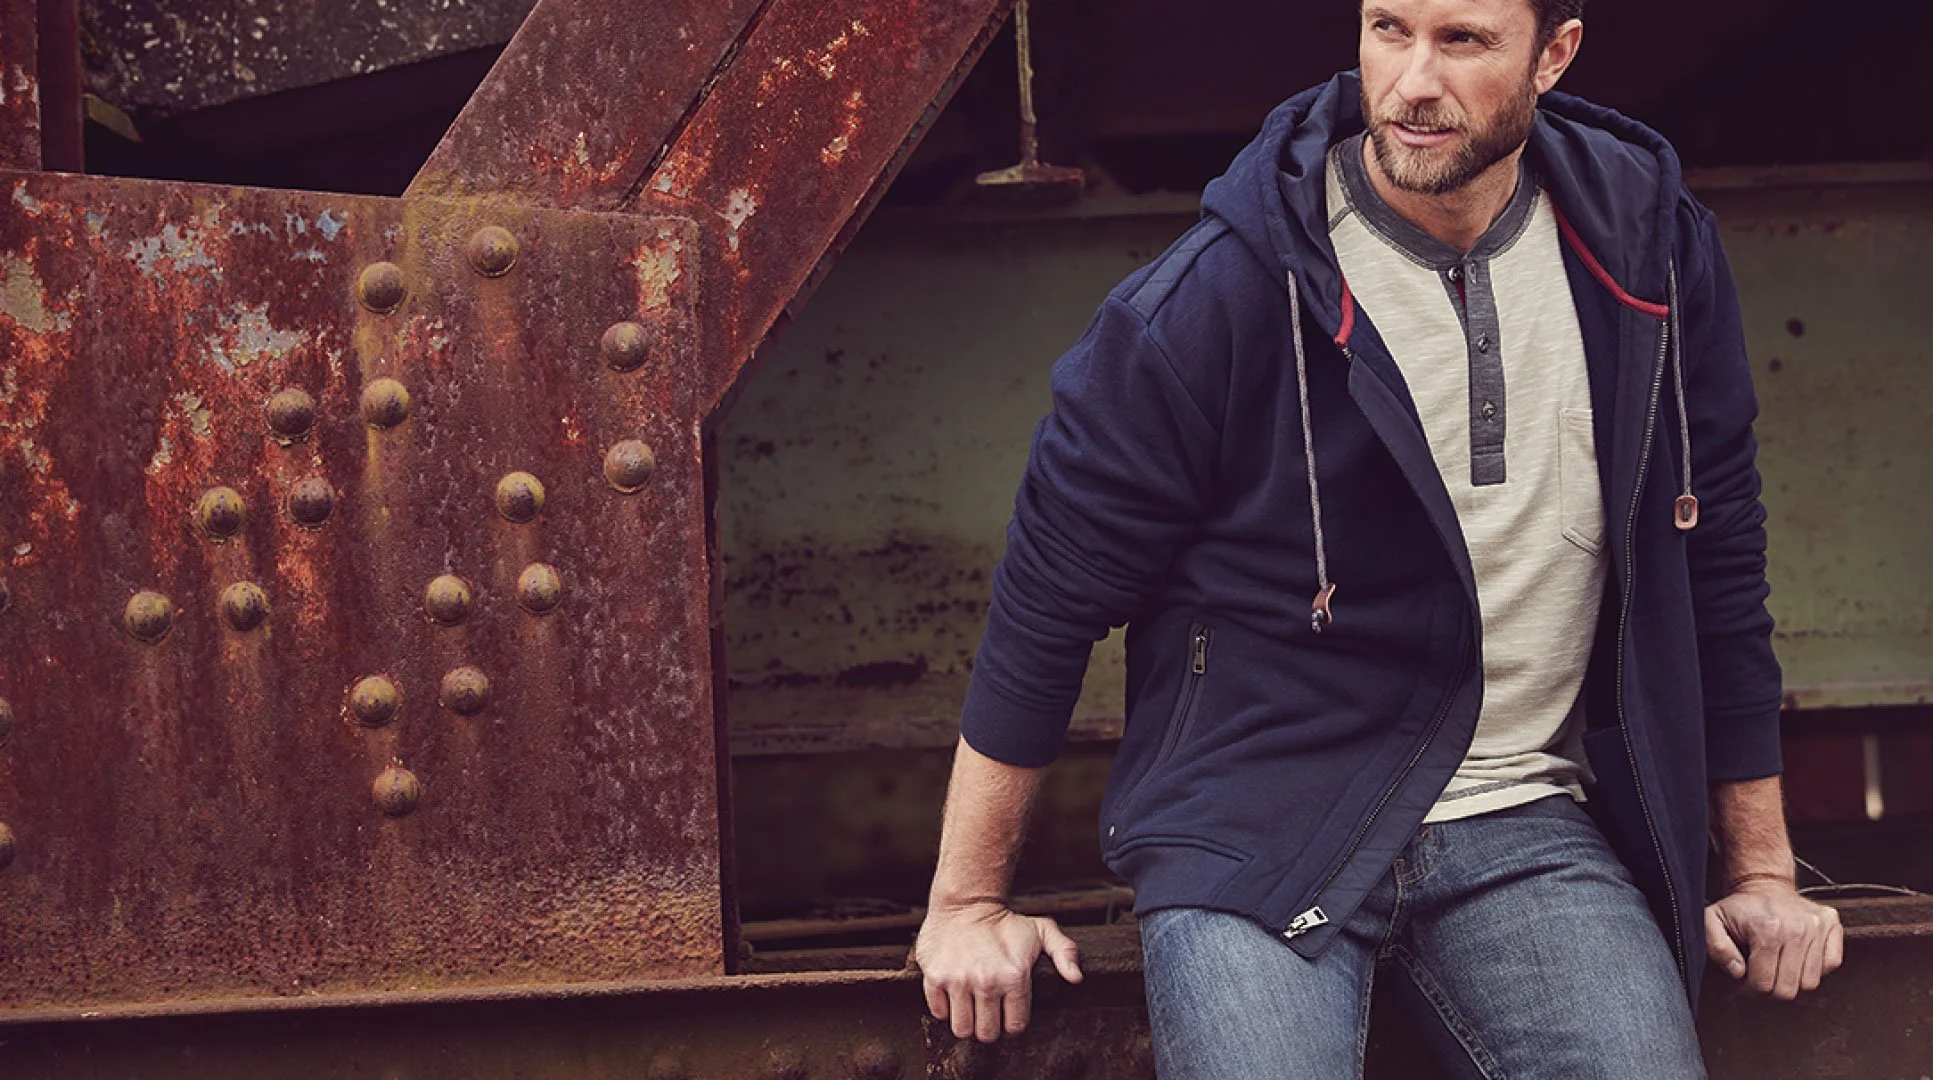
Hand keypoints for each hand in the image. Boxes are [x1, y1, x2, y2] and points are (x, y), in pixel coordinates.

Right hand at [912, 900, 1083, 1041]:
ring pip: (962, 1029)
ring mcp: (958, 981)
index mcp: (1014, 977)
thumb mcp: (1042, 931)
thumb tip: (1076, 979)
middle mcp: (987, 982)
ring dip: (967, 1022)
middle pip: (987, 1033)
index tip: (1008, 1013)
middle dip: (989, 1028)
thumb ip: (1065, 953)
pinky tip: (954, 996)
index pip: (1015, 1026)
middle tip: (988, 1013)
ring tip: (971, 1008)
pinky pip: (938, 1013)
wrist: (965, 902)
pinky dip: (944, 1009)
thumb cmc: (1005, 921)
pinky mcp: (935, 977)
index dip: (1012, 1022)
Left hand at [1704, 878, 1843, 999]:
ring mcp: (1818, 927)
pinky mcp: (1832, 926)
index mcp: (1767, 930)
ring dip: (1793, 982)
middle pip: (1789, 988)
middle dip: (1771, 990)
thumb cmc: (1739, 908)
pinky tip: (1797, 960)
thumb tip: (1738, 971)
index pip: (1764, 983)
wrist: (1764, 884)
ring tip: (1778, 969)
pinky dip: (1815, 969)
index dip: (1750, 989)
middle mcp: (1798, 929)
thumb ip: (1716, 948)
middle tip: (1761, 979)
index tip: (1745, 981)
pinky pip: (1831, 965)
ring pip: (1811, 982)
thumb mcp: (1712, 921)